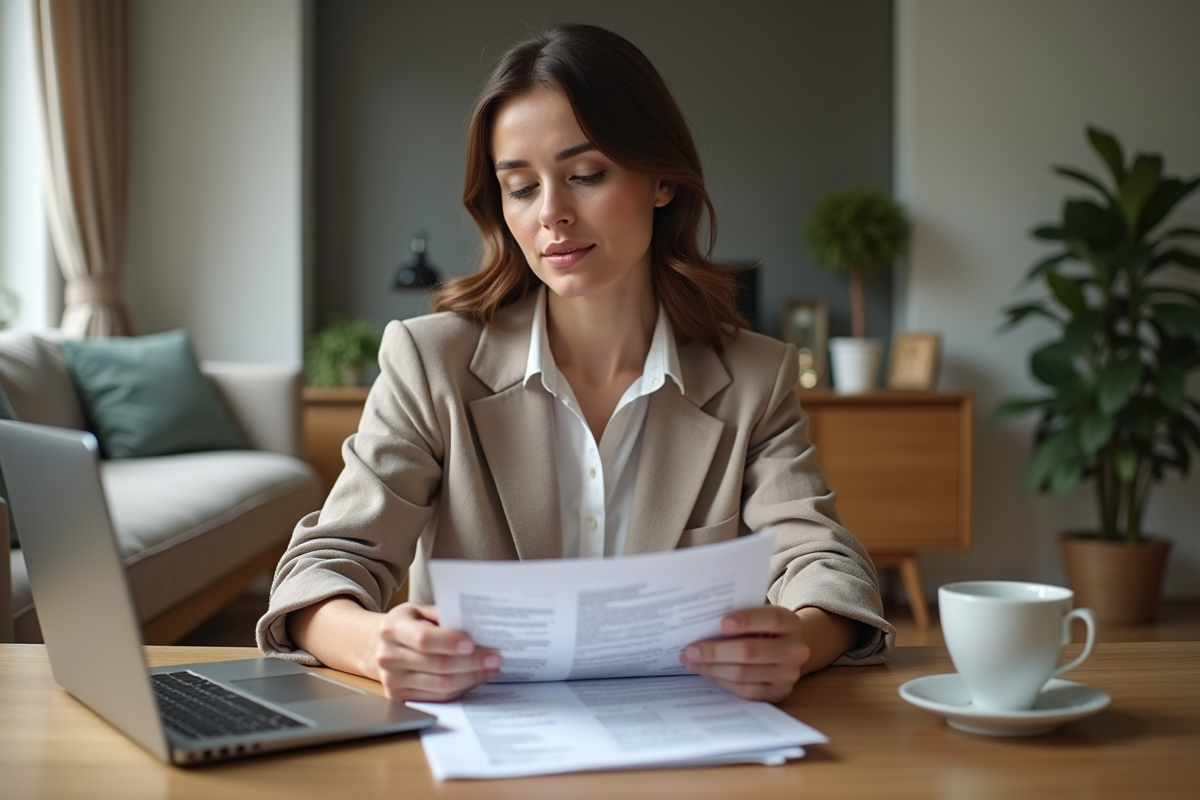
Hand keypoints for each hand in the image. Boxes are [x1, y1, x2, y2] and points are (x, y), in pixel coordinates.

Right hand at [371, 602, 502, 701]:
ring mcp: (392, 680)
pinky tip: (475, 678)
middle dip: (471, 662)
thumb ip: (442, 615)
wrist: (378, 646)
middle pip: (437, 665)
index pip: (424, 639)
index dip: (449, 642)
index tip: (473, 644)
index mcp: (392, 629)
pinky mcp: (399, 697)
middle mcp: (389, 656)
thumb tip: (475, 623)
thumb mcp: (418, 610)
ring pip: (441, 685)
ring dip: (471, 678)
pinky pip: (438, 697)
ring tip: (491, 668)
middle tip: (495, 657)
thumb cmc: (407, 625)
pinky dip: (461, 688)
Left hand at [679, 605, 810, 702]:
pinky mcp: (778, 693)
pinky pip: (745, 689)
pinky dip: (722, 680)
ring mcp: (788, 674)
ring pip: (743, 673)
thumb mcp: (761, 616)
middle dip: (715, 651)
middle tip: (690, 650)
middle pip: (750, 651)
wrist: (787, 650)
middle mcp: (795, 650)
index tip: (722, 623)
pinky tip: (706, 672)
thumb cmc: (764, 628)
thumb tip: (702, 623)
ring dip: (712, 668)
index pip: (772, 619)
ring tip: (690, 661)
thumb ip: (741, 617)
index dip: (747, 620)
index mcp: (791, 623)